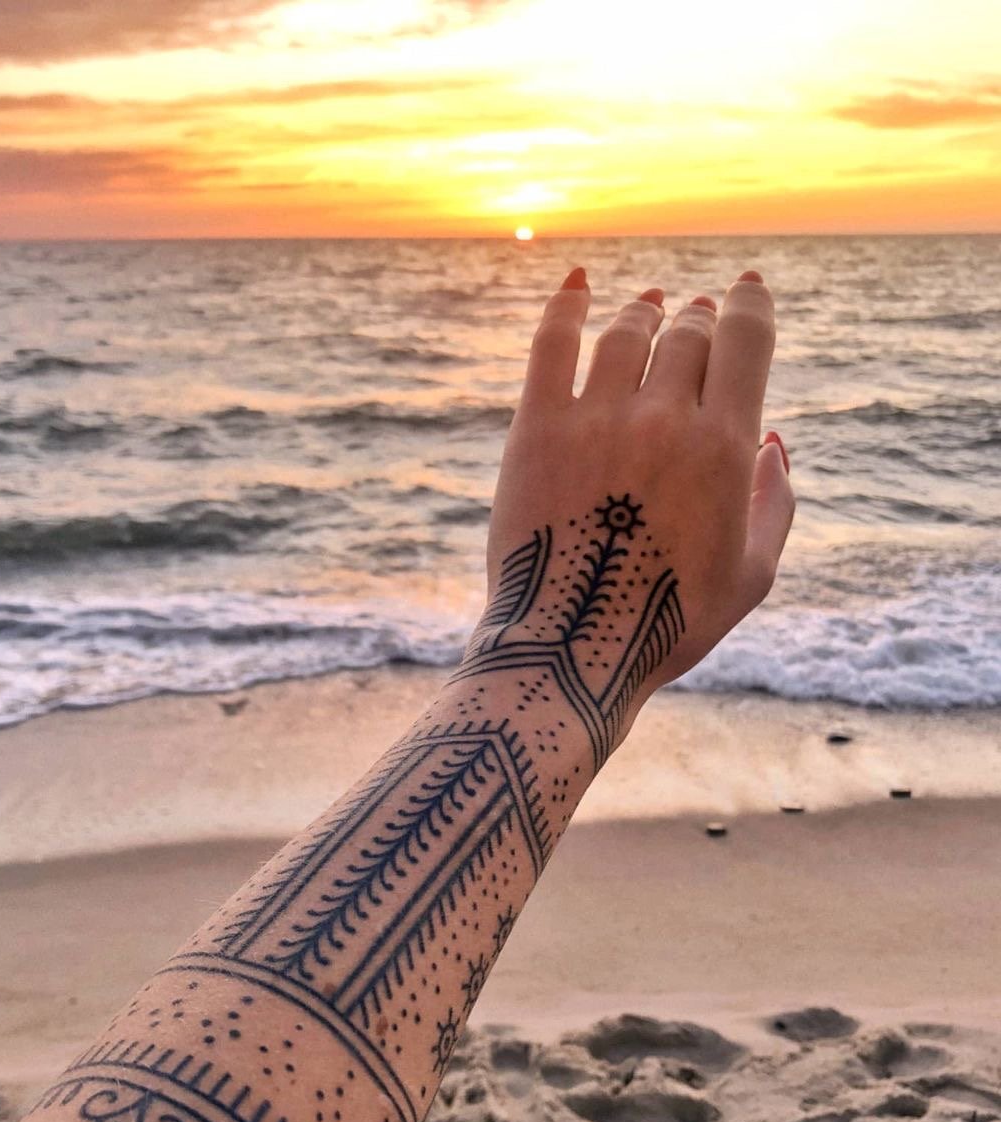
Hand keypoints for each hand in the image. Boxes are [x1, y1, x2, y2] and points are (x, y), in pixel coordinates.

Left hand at [480, 267, 794, 734]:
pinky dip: (566, 305)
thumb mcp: (751, 577)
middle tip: (693, 318)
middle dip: (697, 319)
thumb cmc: (669, 626)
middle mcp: (665, 419)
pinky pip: (551, 345)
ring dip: (643, 312)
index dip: (749, 305)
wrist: (569, 649)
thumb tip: (775, 442)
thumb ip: (774, 504)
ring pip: (625, 333)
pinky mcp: (536, 430)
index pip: (745, 341)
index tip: (745, 289)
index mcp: (726, 447)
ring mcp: (596, 419)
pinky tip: (577, 282)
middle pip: (686, 335)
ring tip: (648, 305)